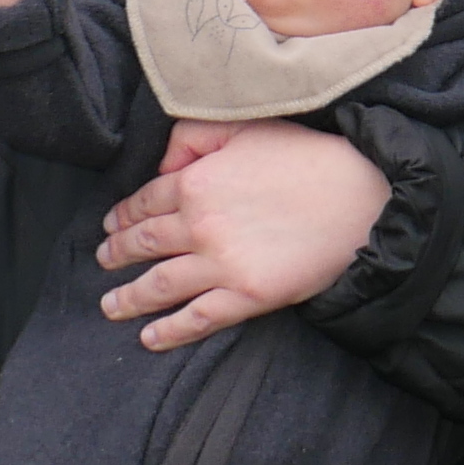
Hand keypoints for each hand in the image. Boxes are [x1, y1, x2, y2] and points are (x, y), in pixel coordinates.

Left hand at [99, 120, 389, 349]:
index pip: (143, 202)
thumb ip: (195, 136)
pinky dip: (169, 331)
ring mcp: (220, 265)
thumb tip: (164, 163)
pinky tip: (150, 338)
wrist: (360, 197)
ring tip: (110, 306)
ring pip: (159, 285)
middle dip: (116, 253)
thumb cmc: (306, 157)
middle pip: (143, 244)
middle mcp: (198, 225)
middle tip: (103, 260)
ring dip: (128, 298)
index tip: (111, 224)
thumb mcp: (246, 126)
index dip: (122, 215)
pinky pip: (197, 318)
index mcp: (195, 182)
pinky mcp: (247, 296)